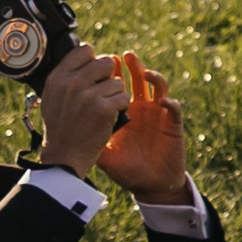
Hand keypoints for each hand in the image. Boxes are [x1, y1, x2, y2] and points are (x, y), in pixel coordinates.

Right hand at [35, 44, 125, 178]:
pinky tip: (108, 117)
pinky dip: (120, 108)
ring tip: (101, 109)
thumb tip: (86, 54)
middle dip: (108, 77)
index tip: (93, 74)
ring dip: (114, 95)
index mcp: (58, 77)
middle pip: (106, 62)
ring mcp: (88, 95)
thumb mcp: (52, 96)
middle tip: (100, 94)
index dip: (93, 60)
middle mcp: (72, 82)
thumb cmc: (60, 127)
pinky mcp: (103, 108)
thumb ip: (67, 75)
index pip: (85, 50)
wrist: (64, 156)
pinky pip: (123, 97)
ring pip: (117, 82)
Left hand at [94, 49, 189, 205]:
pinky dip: (171, 102)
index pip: (118, 85)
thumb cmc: (127, 170)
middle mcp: (143, 108)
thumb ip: (90, 139)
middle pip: (139, 79)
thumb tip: (66, 129)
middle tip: (122, 57)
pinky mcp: (173, 125)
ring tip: (145, 73)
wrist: (151, 185)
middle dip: (132, 66)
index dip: (113, 72)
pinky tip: (163, 101)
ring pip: (160, 87)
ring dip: (154, 77)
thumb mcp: (104, 155)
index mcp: (125, 111)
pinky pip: (175, 109)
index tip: (101, 63)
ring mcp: (158, 115)